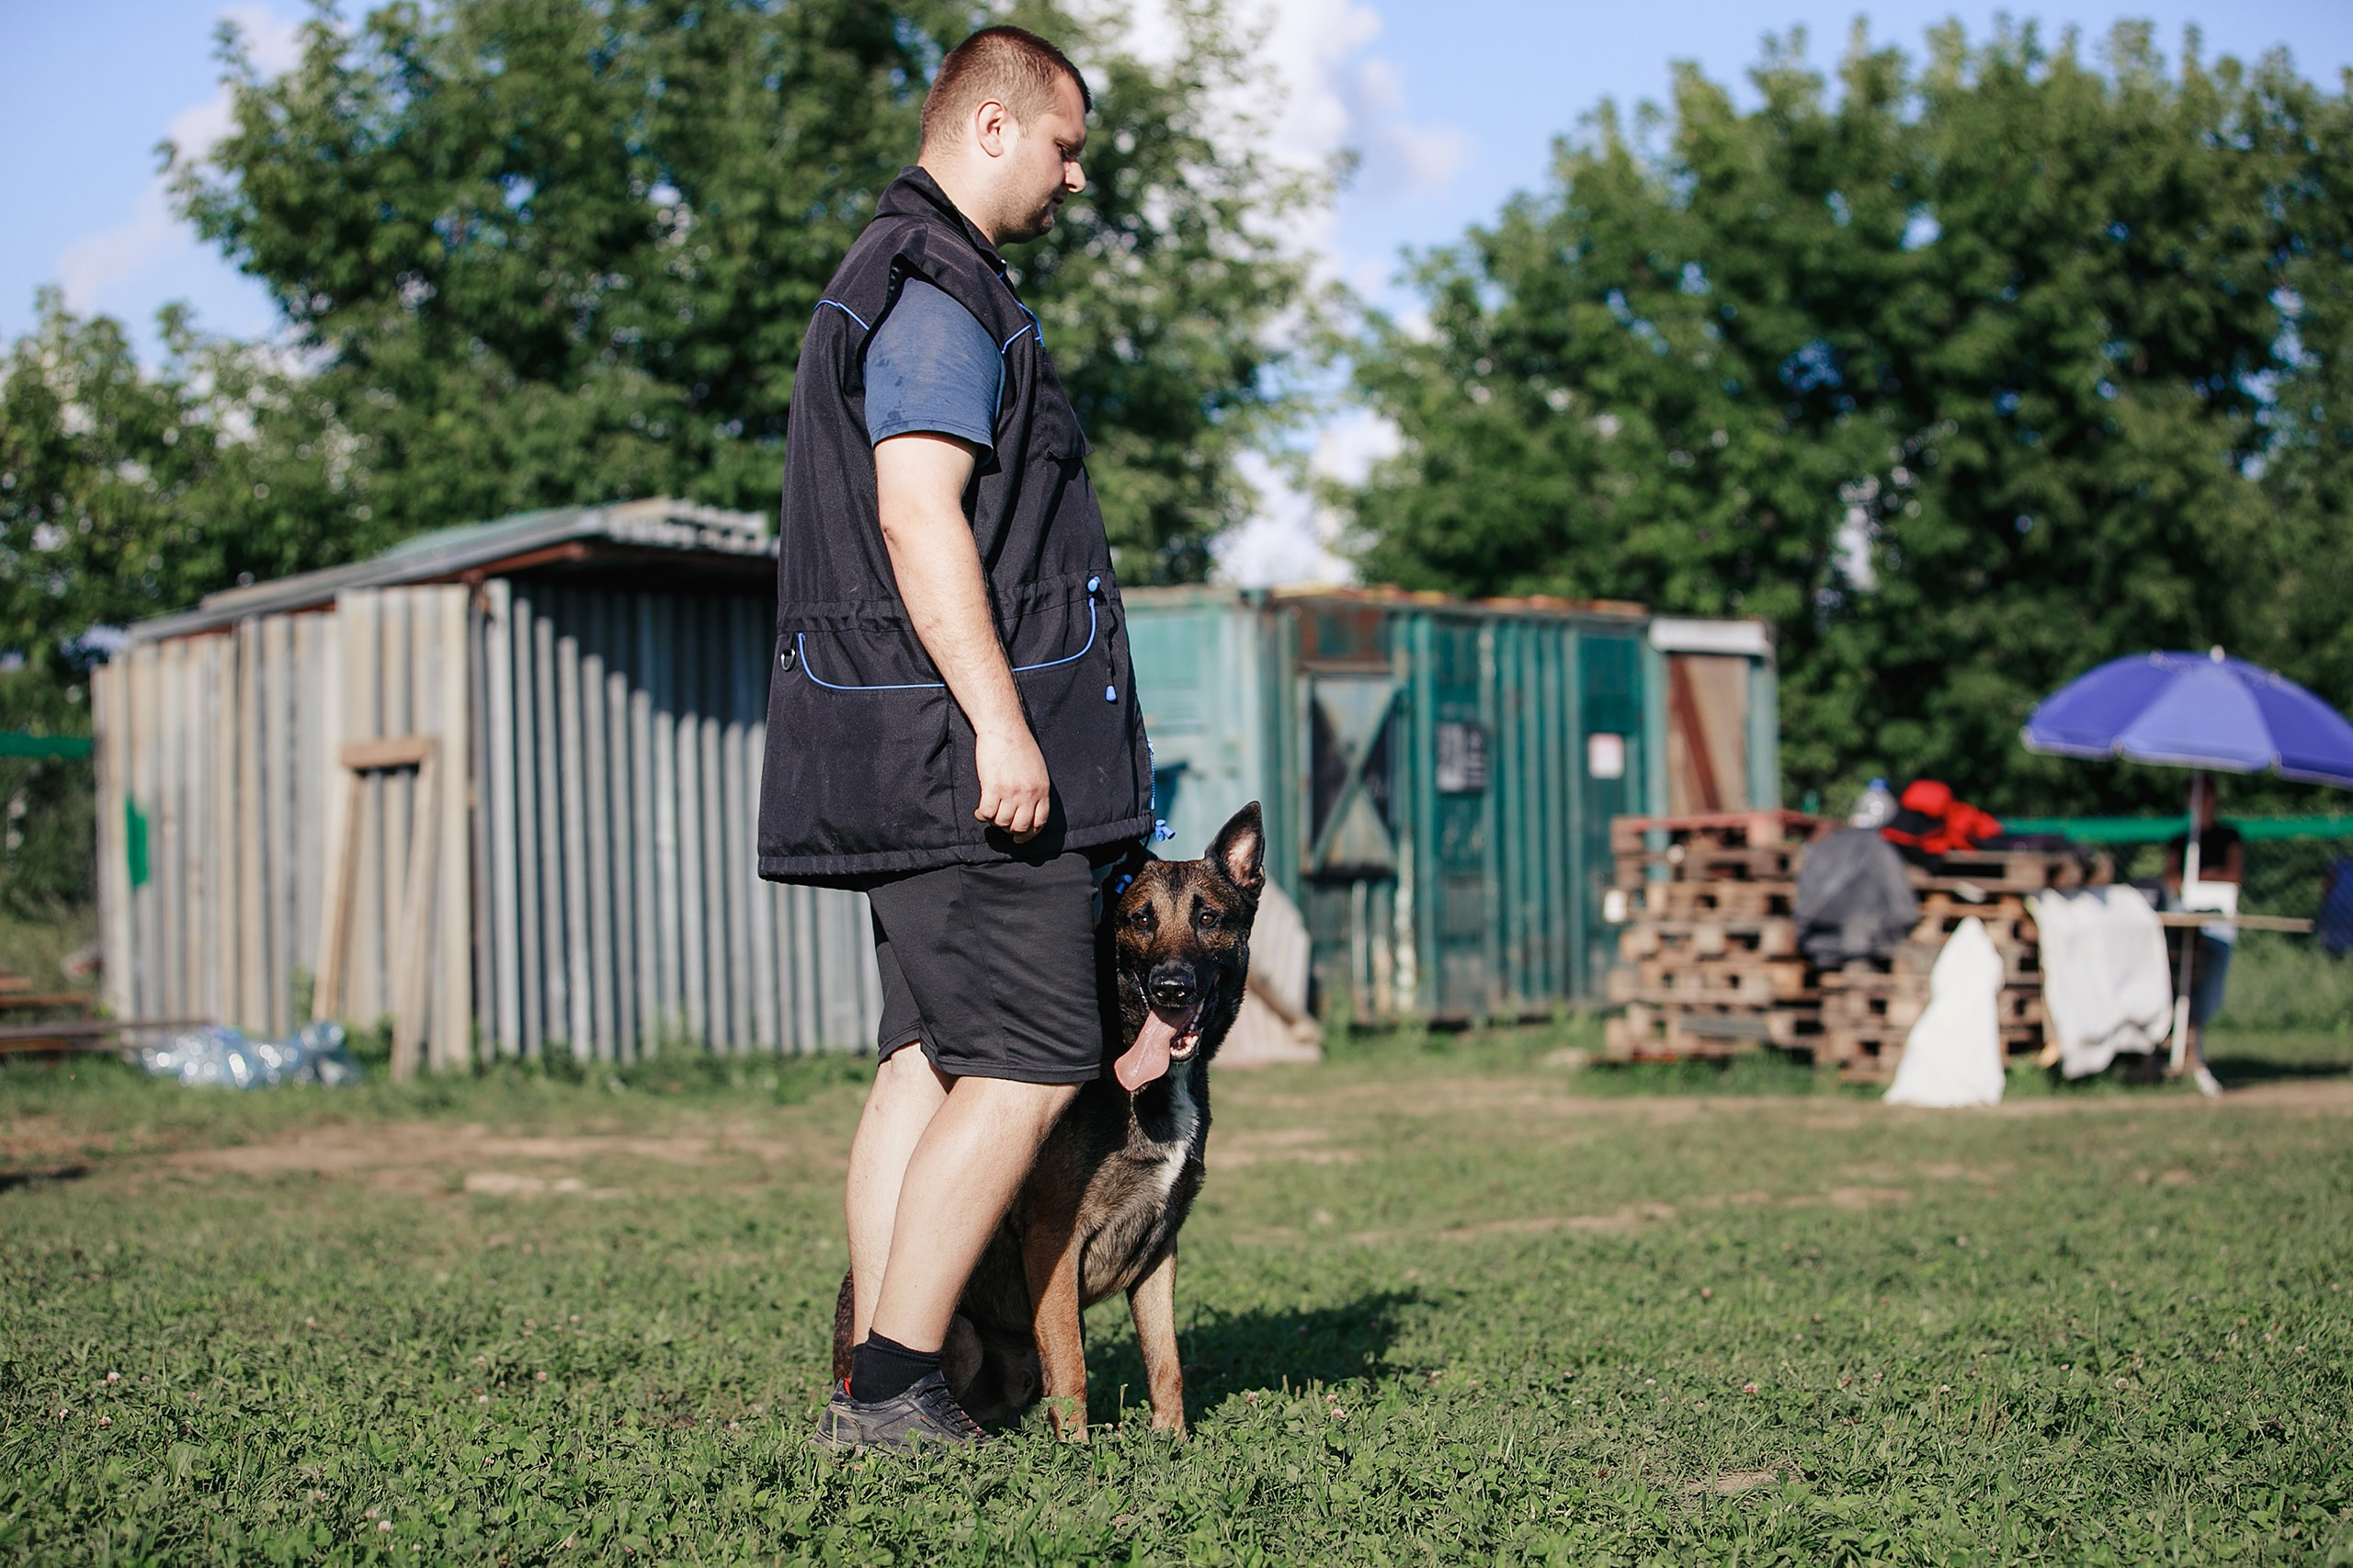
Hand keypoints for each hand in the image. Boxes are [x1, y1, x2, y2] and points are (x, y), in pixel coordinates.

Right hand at [975, 723, 1051, 841]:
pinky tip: (980, 811)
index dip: (1029, 835)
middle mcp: (1028, 794)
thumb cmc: (1020, 745)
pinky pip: (986, 813)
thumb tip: (1028, 807)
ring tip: (990, 814)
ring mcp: (1010, 792)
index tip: (1020, 838)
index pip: (1039, 822)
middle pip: (1020, 827)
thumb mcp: (1037, 769)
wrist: (1004, 729)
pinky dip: (982, 816)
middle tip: (1001, 825)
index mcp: (1042, 790)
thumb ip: (1035, 789)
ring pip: (1001, 822)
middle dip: (1010, 830)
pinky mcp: (992, 788)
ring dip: (994, 822)